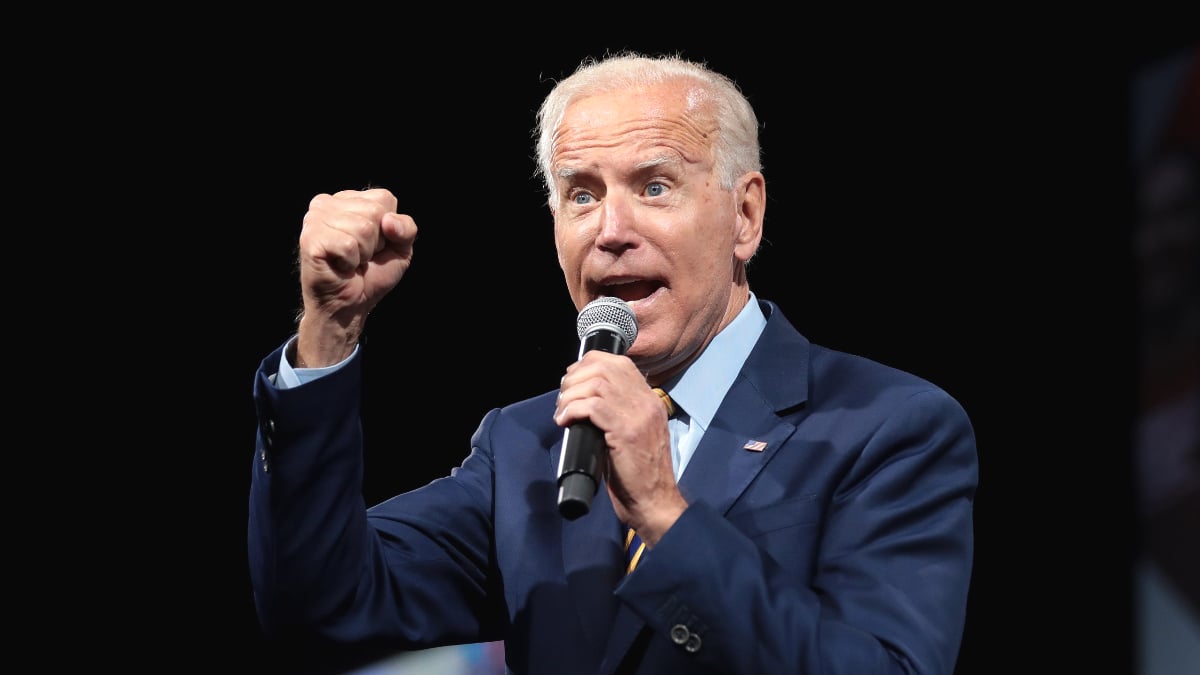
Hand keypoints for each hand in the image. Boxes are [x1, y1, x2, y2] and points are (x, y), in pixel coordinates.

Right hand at [295, 188, 416, 366]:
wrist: (350, 305)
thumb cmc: (372, 274)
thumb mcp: (401, 249)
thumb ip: (406, 228)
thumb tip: (389, 220)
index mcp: (348, 199)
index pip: (384, 199)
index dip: (388, 229)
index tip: (373, 245)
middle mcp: (327, 203)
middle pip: (375, 212)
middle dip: (376, 242)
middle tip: (360, 256)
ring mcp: (315, 219)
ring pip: (363, 228)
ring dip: (363, 253)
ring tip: (349, 261)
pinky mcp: (310, 238)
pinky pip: (348, 244)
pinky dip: (350, 261)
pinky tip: (339, 266)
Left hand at [555, 351, 686, 543]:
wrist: (654, 502)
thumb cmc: (638, 475)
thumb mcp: (631, 434)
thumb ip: (616, 413)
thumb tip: (583, 399)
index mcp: (650, 400)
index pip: (620, 362)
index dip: (589, 364)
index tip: (573, 380)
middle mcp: (647, 402)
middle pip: (605, 367)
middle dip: (575, 377)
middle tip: (563, 397)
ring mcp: (638, 416)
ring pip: (596, 383)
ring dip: (570, 395)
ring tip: (562, 412)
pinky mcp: (626, 432)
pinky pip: (592, 406)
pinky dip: (572, 410)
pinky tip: (565, 421)